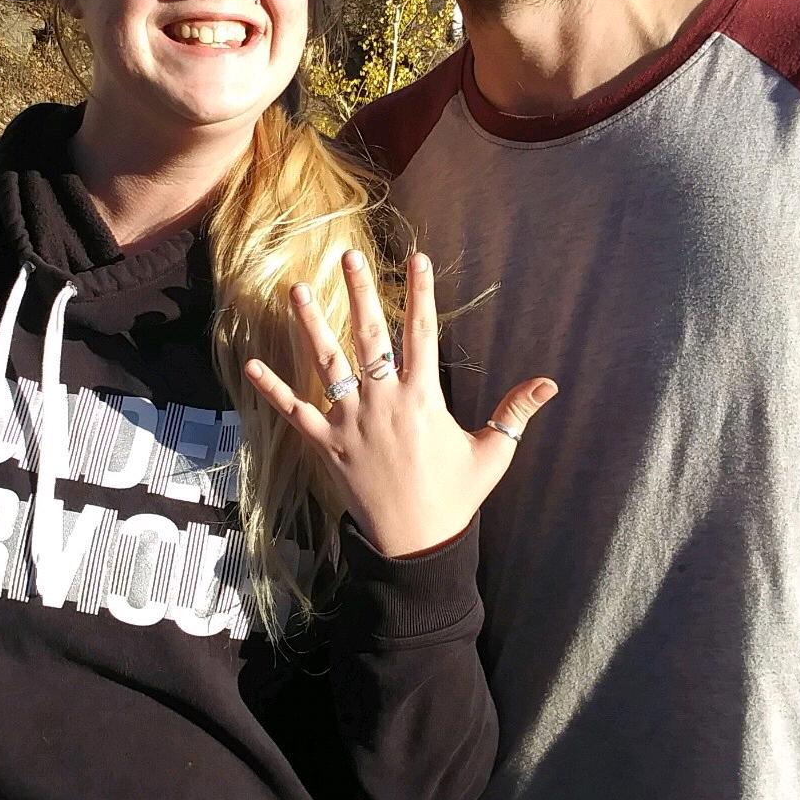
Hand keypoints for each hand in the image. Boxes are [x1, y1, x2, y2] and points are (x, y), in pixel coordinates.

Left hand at [245, 248, 556, 556]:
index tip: (418, 259)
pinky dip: (272, 389)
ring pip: (328, 364)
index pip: (422, 333)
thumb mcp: (494, 452)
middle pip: (370, 335)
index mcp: (423, 398)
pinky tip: (250, 364)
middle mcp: (384, 402)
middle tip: (348, 256)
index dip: (421, 293)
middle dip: (359, 292)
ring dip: (310, 325)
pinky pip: (294, 412)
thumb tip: (550, 383)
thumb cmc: (456, 496)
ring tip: (295, 289)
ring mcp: (351, 423)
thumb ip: (516, 412)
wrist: (417, 543)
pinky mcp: (327, 445)